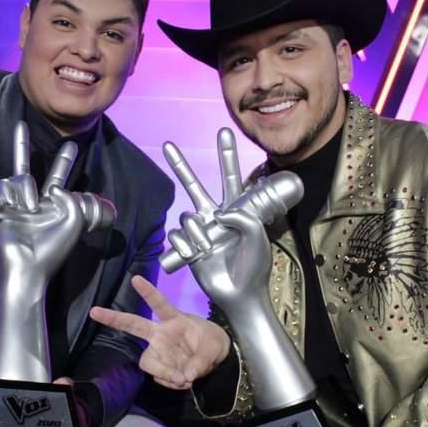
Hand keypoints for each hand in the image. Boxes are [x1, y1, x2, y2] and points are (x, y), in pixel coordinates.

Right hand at [0, 122, 93, 278]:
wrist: (29, 266)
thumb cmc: (53, 248)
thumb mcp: (74, 219)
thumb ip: (69, 196)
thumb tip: (52, 187)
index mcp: (51, 203)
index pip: (57, 175)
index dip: (64, 160)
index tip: (72, 145)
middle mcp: (30, 200)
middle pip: (24, 165)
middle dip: (20, 144)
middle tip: (20, 123)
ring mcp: (11, 204)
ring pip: (17, 177)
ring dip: (27, 193)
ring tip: (30, 211)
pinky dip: (7, 200)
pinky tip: (12, 213)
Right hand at [89, 275, 230, 388]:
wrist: (216, 360)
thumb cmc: (213, 343)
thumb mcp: (214, 348)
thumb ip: (200, 361)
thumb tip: (186, 376)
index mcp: (174, 320)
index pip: (160, 304)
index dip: (149, 292)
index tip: (136, 279)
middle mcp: (160, 334)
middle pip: (134, 325)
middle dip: (113, 318)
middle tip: (94, 311)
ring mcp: (158, 351)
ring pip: (148, 362)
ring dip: (164, 373)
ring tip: (183, 379)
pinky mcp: (161, 367)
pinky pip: (161, 378)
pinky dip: (173, 383)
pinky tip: (184, 380)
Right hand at [163, 130, 271, 308]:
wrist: (240, 294)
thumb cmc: (254, 266)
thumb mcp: (259, 237)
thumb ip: (244, 217)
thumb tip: (219, 213)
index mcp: (235, 211)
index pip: (229, 178)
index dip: (226, 156)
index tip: (222, 132)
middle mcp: (214, 217)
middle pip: (194, 185)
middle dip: (180, 166)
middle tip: (168, 145)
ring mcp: (200, 231)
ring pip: (186, 217)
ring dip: (197, 233)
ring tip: (209, 248)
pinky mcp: (187, 247)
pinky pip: (177, 236)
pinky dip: (186, 245)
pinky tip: (197, 255)